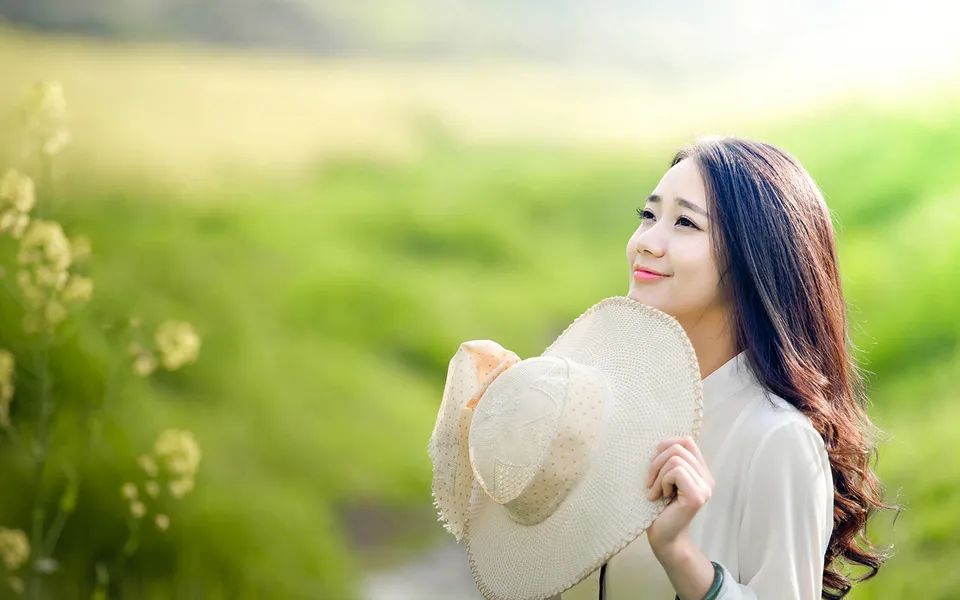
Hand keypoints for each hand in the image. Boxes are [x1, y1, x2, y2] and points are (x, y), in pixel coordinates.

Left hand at [644, 436, 713, 556]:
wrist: (663, 537)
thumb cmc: (658, 508)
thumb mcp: (663, 477)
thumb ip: (668, 460)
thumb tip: (661, 442)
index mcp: (700, 471)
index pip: (687, 441)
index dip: (665, 446)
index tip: (654, 466)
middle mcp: (707, 478)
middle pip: (679, 447)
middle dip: (656, 462)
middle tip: (650, 483)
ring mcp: (705, 487)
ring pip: (675, 459)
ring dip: (658, 475)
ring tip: (656, 492)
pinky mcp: (697, 496)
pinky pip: (676, 472)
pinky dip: (662, 482)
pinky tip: (660, 497)